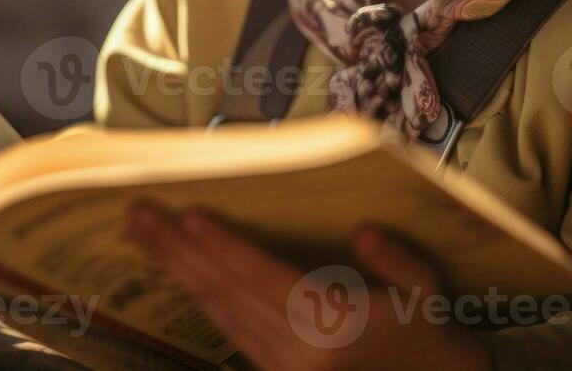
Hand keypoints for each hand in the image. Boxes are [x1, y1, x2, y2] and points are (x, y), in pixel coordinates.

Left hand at [124, 200, 490, 370]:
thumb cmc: (435, 346)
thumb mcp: (431, 297)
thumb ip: (397, 263)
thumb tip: (362, 233)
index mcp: (332, 325)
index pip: (260, 276)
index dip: (219, 245)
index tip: (183, 215)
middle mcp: (298, 350)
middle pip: (226, 291)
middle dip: (177, 251)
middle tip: (136, 216)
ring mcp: (285, 369)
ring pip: (221, 313)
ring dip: (181, 272)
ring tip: (147, 238)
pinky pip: (233, 334)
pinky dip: (207, 302)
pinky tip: (188, 277)